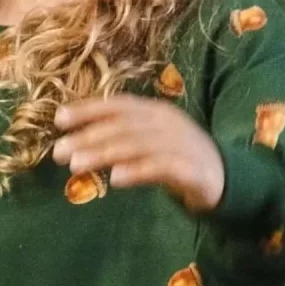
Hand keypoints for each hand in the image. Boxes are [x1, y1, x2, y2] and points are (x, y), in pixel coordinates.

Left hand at [52, 95, 225, 213]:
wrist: (226, 178)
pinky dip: (137, 171)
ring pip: (137, 145)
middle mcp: (168, 123)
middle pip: (123, 126)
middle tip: (58, 152)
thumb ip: (121, 138)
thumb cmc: (179, 158)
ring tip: (76, 165)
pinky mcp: (193, 170)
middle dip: (88, 137)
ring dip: (104, 154)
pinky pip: (161, 168)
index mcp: (156, 111)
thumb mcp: (150, 141)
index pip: (118, 105)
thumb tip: (78, 140)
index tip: (58, 120)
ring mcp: (182, 145)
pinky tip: (115, 179)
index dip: (88, 110)